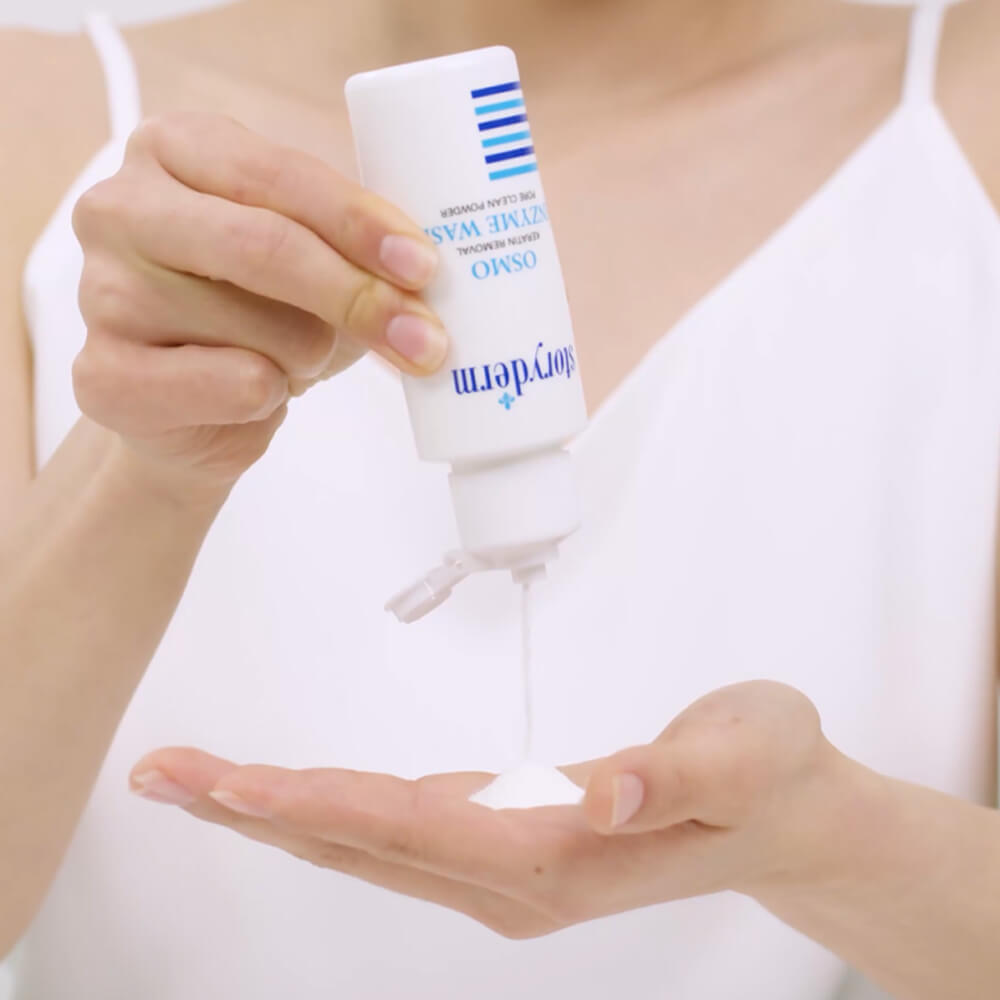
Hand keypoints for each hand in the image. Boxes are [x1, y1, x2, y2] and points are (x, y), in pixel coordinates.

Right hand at [72, 112, 444, 498]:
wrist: (193, 406)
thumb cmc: (260, 316)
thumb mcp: (310, 258)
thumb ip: (354, 244)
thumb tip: (427, 273)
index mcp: (175, 149)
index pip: (281, 176)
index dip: (361, 224)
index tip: (425, 267)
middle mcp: (121, 208)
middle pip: (265, 246)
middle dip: (358, 297)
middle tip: (422, 338)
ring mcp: (101, 292)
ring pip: (263, 329)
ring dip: (310, 355)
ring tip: (292, 358)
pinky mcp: (104, 375)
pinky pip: (234, 385)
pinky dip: (272, 395)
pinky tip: (254, 391)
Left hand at [129, 682, 854, 937]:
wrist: (791, 817)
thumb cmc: (770, 774)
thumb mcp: (747, 756)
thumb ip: (672, 777)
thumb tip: (602, 788)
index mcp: (565, 852)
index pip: (419, 828)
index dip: (323, 806)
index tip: (235, 786)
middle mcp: (519, 875)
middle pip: (366, 843)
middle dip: (260, 811)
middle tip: (167, 775)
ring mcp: (508, 868)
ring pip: (369, 844)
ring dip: (277, 813)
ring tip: (198, 782)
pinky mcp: (507, 846)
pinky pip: (395, 835)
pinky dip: (327, 814)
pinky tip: (286, 800)